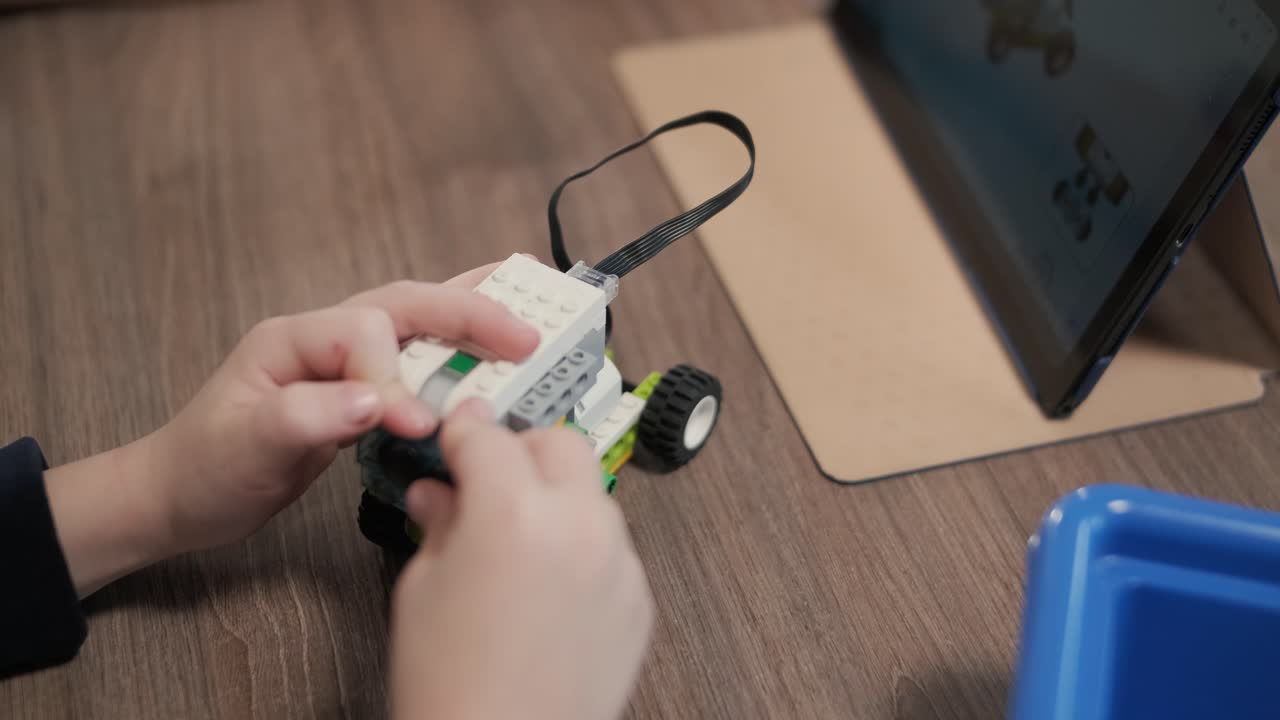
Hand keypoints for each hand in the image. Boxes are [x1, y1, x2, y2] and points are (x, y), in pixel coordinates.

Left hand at [44, 262, 540, 595]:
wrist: (180, 497)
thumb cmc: (206, 471)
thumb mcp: (247, 448)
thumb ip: (309, 417)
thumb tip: (380, 401)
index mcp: (294, 338)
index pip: (366, 333)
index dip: (398, 374)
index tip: (414, 425)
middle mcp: (324, 335)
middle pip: (407, 304)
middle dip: (469, 314)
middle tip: (527, 337)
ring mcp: (343, 357)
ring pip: (419, 318)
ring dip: (474, 313)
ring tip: (530, 307)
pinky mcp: (358, 385)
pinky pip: (416, 352)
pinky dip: (459, 341)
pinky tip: (492, 337)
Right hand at [388, 399, 654, 719]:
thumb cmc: (453, 688)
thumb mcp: (422, 590)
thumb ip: (440, 524)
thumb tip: (440, 493)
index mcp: (514, 513)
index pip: (488, 437)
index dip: (463, 431)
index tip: (454, 436)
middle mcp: (578, 527)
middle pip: (559, 444)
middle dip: (520, 450)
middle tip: (486, 478)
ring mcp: (618, 564)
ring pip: (592, 493)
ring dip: (555, 496)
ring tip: (514, 537)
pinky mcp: (638, 600)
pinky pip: (612, 547)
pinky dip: (581, 546)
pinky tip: (546, 582)